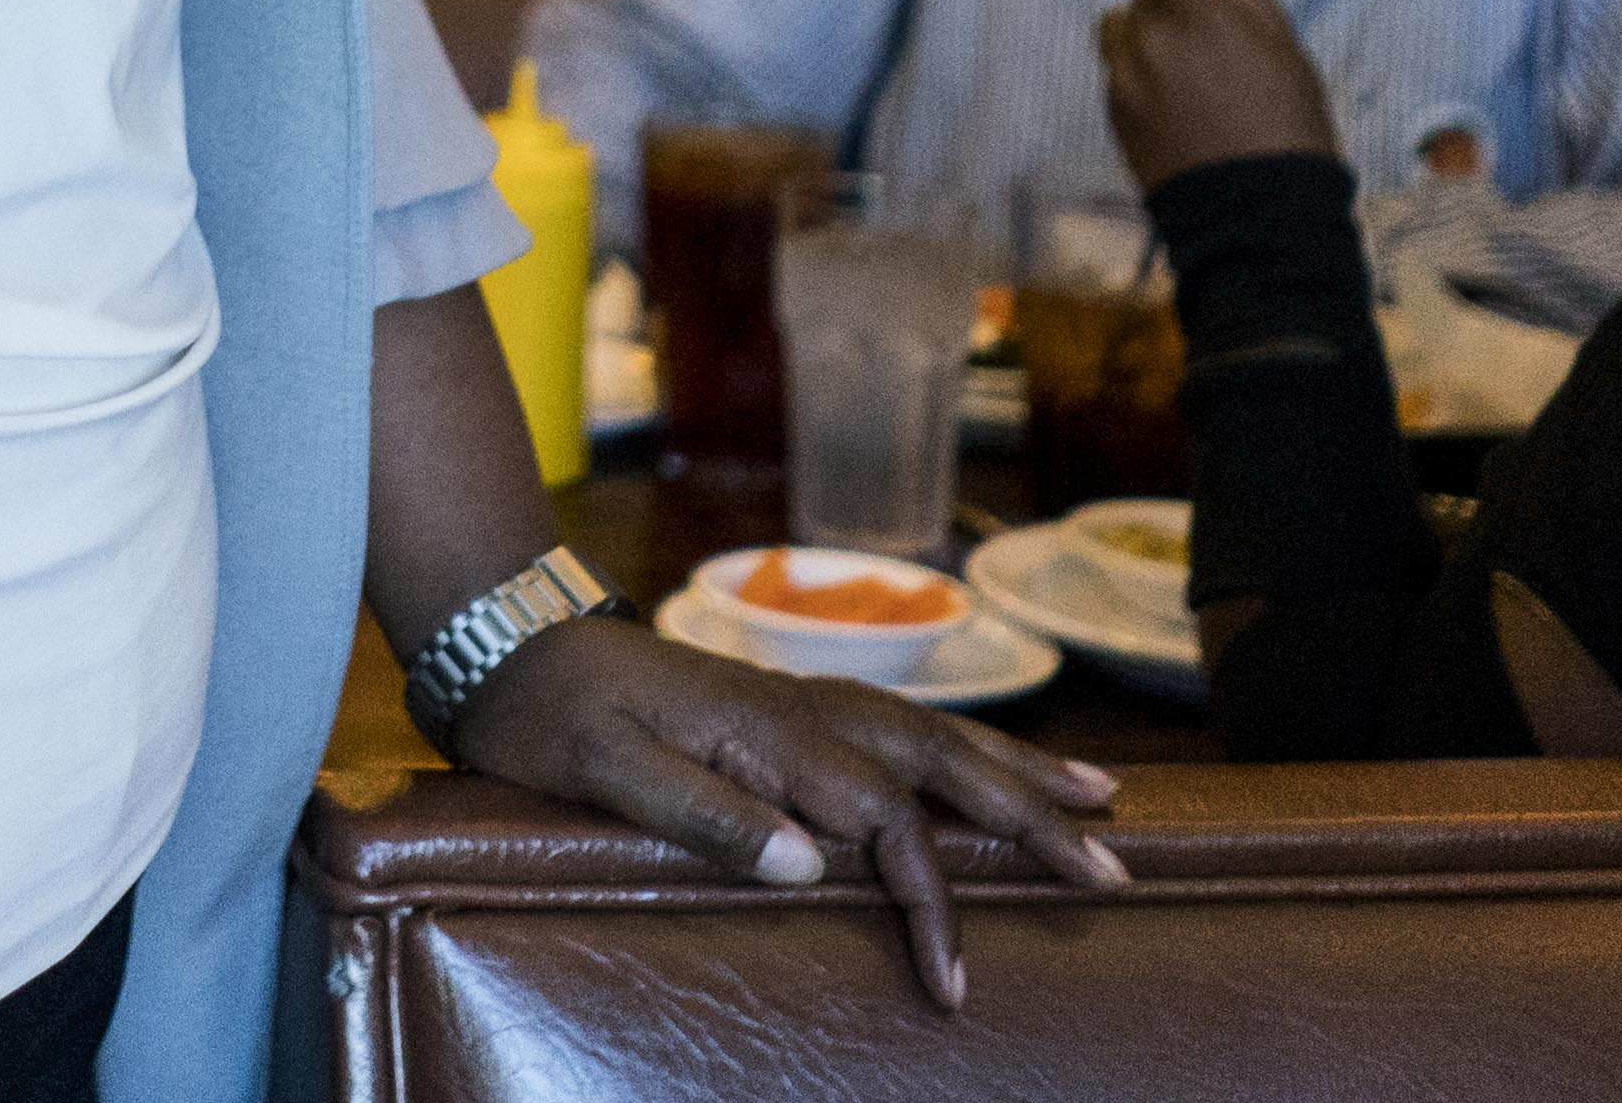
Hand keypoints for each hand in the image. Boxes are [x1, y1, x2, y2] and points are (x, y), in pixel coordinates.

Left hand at [449, 613, 1123, 1008]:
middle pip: (942, 765)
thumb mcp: (608, 768)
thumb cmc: (551, 712)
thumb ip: (706, 813)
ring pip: (935, 736)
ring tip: (1103, 800)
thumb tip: (811, 866)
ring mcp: (802, 704)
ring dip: (1018, 771)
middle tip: (1113, 872)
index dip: (929, 900)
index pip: (884, 822)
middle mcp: (804, 710)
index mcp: (770, 733)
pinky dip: (964, 748)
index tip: (949, 981)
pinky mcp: (790, 710)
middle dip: (1032, 819)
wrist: (509, 639)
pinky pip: (902, 729)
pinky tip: (994, 763)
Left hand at [1100, 0, 1345, 184]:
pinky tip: (1181, 107)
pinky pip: (1119, 71)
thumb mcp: (1283, 46)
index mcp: (1194, 6)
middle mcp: (1147, 31)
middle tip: (1218, 40)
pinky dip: (1142, 75)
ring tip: (1195, 73)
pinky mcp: (1113, 110)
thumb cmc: (1288, 122)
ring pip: (1123, 28)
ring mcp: (1123, 73)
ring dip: (1149, 35)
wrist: (1256, 213)